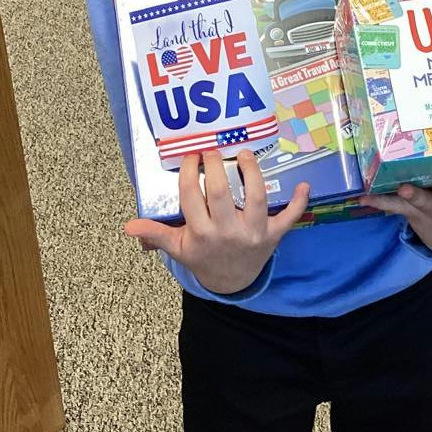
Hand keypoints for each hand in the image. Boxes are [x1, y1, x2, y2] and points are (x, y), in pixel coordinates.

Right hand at [124, 149, 308, 295]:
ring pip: (256, 198)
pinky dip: (299, 202)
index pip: (191, 197)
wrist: (231, 282)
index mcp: (201, 233)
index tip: (191, 156)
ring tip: (245, 154)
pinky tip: (303, 184)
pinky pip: (289, 218)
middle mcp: (227, 232)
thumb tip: (128, 227)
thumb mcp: (177, 248)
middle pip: (222, 193)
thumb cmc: (203, 257)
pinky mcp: (274, 235)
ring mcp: (253, 233)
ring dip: (253, 173)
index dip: (190, 172)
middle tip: (212, 149)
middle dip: (215, 167)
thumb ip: (154, 235)